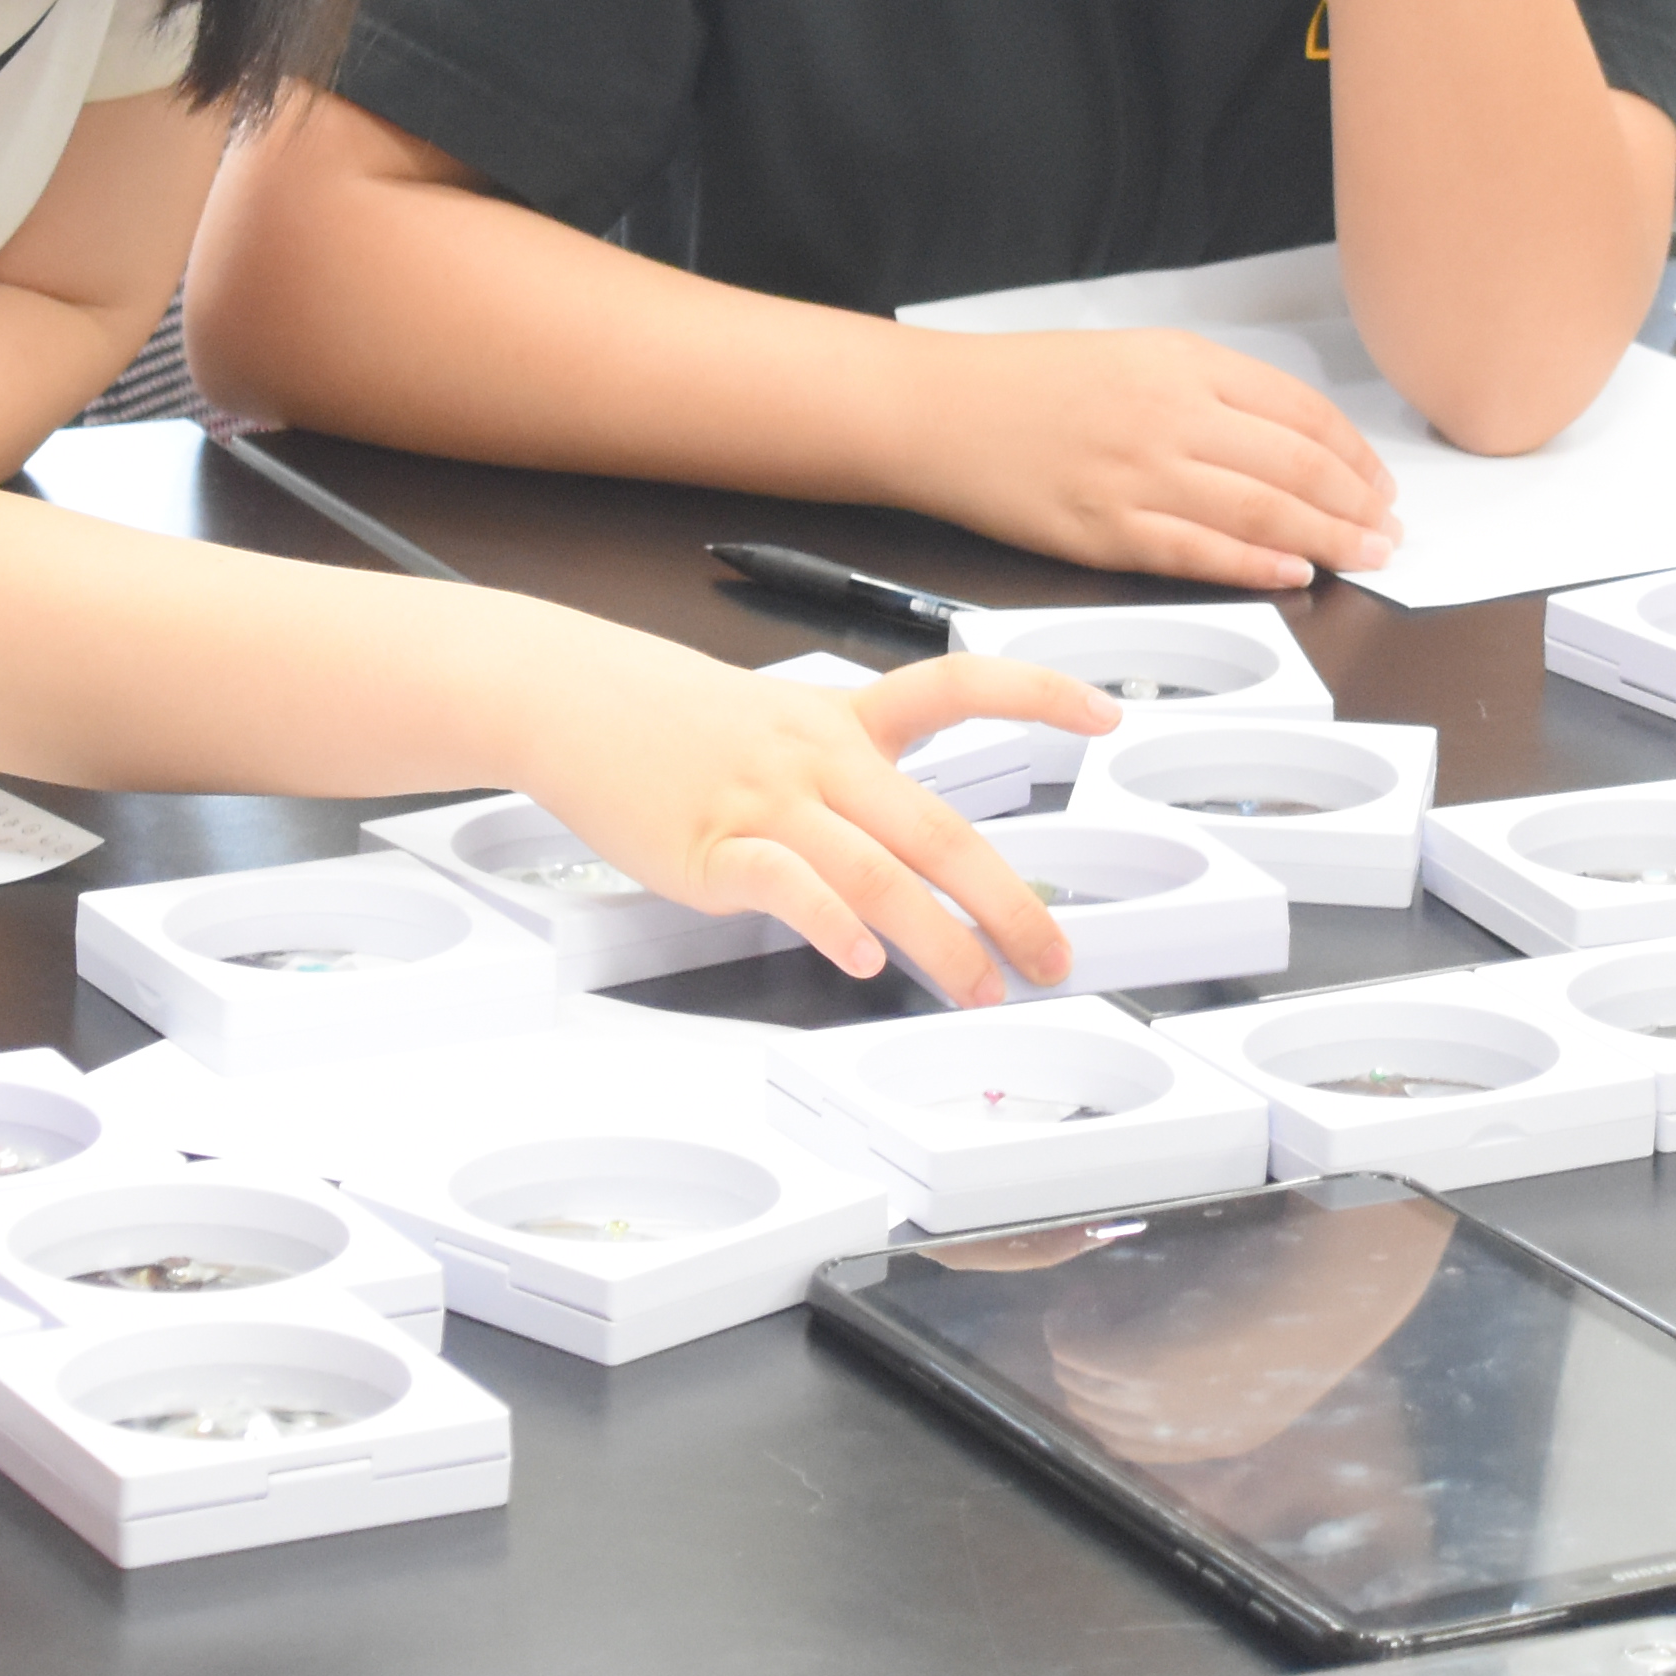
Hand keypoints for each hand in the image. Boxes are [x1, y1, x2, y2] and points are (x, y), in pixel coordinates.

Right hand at [511, 643, 1121, 1002]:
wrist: (571, 697)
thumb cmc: (676, 722)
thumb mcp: (778, 725)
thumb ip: (846, 779)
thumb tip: (907, 855)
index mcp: (843, 720)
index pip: (957, 685)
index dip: (1037, 693)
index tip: (1104, 714)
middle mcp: (819, 756)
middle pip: (938, 827)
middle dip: (1008, 901)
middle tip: (1051, 955)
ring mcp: (768, 800)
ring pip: (879, 870)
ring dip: (942, 939)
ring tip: (981, 989)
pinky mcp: (714, 845)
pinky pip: (789, 884)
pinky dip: (832, 926)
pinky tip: (863, 961)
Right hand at [907, 324, 1406, 593]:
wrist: (943, 412)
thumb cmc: (1030, 384)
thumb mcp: (1134, 356)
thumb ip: (1209, 390)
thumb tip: (1288, 438)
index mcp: (1182, 363)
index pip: (1300, 411)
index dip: (1352, 453)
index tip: (1378, 480)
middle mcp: (1170, 415)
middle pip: (1295, 463)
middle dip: (1358, 502)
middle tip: (1392, 528)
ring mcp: (1139, 476)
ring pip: (1262, 510)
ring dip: (1329, 537)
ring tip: (1368, 555)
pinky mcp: (1107, 531)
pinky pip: (1200, 551)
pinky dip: (1257, 564)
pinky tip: (1295, 571)